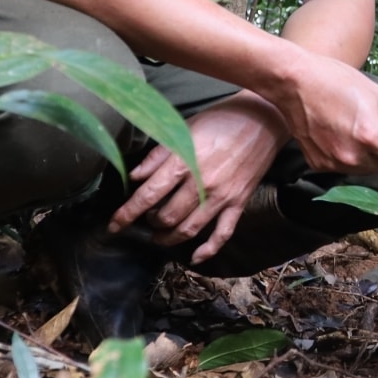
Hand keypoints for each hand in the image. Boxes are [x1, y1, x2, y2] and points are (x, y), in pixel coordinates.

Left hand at [110, 93, 282, 262]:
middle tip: (146, 218)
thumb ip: (158, 155)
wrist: (264, 119)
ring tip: (159, 236)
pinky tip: (194, 257)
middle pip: (167, 217)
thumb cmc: (221, 120)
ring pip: (189, 230)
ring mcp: (222, 196)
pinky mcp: (239, 203)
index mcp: (185, 162)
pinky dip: (207, 250)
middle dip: (150, 223)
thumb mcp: (184, 129)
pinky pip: (223, 234)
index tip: (113, 225)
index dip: (127, 214)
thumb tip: (135, 176)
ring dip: (169, 239)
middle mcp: (202, 183)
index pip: (148, 195)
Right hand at [268, 52, 377, 173]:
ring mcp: (334, 163)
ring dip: (370, 157)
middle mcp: (353, 156)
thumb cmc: (336, 81)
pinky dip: (349, 157)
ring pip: (365, 170)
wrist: (294, 83)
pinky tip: (343, 136)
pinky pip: (344, 167)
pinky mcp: (319, 164)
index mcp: (371, 137)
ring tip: (360, 130)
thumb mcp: (377, 95)